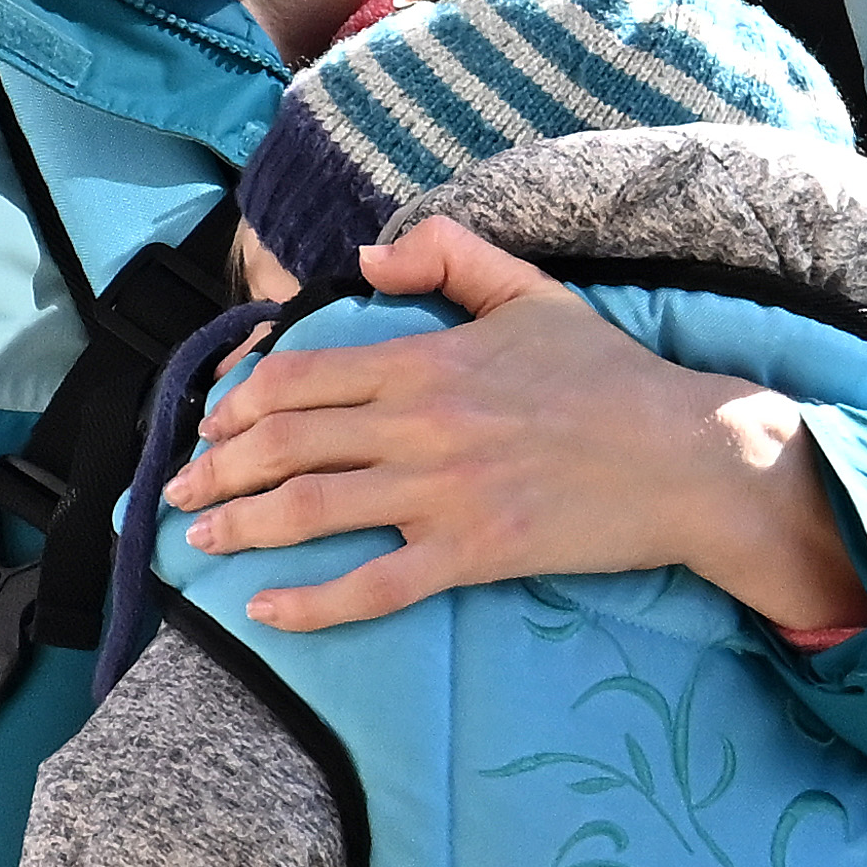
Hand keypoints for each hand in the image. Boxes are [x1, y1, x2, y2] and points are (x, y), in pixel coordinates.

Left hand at [160, 218, 866, 639]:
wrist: (687, 456)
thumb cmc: (611, 376)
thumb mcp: (531, 291)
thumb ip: (447, 255)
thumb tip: (365, 257)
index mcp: (427, 360)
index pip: (300, 378)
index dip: (238, 402)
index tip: (212, 425)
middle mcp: (421, 426)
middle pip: (286, 445)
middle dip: (216, 470)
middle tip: (180, 494)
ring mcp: (444, 495)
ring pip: (311, 512)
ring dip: (239, 528)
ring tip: (200, 542)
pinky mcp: (472, 554)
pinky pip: (372, 586)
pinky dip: (310, 603)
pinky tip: (266, 611)